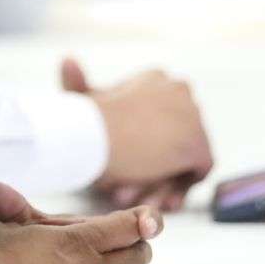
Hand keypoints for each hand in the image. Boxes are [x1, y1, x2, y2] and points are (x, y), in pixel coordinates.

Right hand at [61, 61, 212, 211]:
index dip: (147, 148)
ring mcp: (191, 116)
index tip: (129, 169)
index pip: (163, 119)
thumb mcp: (81, 99)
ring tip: (143, 201)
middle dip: (156, 169)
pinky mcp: (197, 144)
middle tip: (134, 193)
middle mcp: (179, 90)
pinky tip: (158, 202)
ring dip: (163, 183)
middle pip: (175, 139)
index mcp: (156, 78)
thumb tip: (67, 61)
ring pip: (184, 157)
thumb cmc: (81, 120)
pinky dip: (179, 188)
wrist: (92, 135)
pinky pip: (197, 171)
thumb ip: (78, 84)